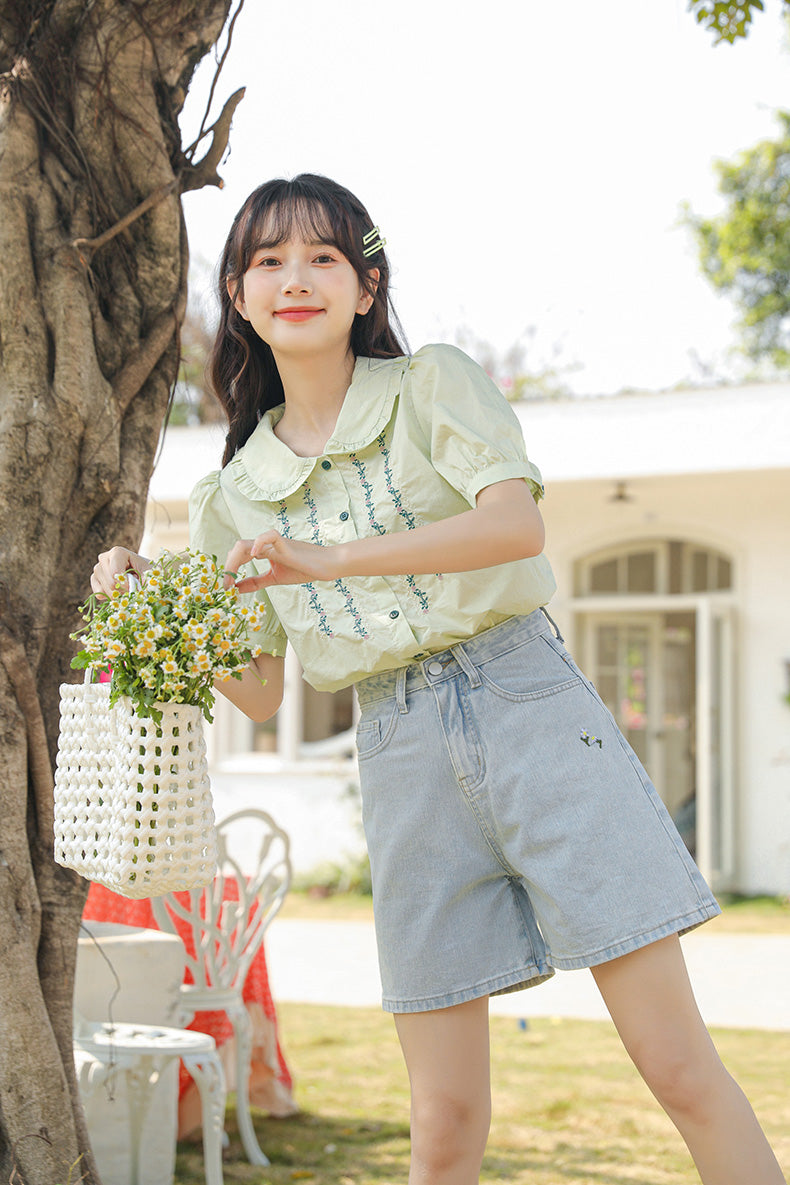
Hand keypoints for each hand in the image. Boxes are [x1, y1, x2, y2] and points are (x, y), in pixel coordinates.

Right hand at [90, 547, 150, 598]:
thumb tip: (135, 593)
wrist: (145, 573)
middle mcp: (104, 558)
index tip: (136, 588)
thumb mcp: (150, 575)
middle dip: (124, 591)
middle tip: (134, 588)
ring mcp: (98, 568)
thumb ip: (144, 582)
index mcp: (117, 552)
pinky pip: (99, 593)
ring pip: (105, 590)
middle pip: (110, 583)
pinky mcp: (95, 579)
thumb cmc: (148, 572)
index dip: (126, 585)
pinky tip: (119, 592)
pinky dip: (110, 597)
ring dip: (119, 594)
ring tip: (128, 587)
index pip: (115, 573)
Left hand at [224, 532, 338, 591]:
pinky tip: (253, 556)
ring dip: (233, 561)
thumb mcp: (274, 578)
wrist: (326, 565)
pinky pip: (268, 537)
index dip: (229, 570)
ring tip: (230, 578)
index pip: (238, 555)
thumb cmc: (304, 569)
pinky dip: (258, 544)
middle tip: (224, 587)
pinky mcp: (285, 544)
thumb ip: (256, 582)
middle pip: (237, 549)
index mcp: (262, 552)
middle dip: (227, 567)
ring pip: (245, 544)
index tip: (226, 588)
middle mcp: (265, 545)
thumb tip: (236, 589)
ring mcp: (274, 544)